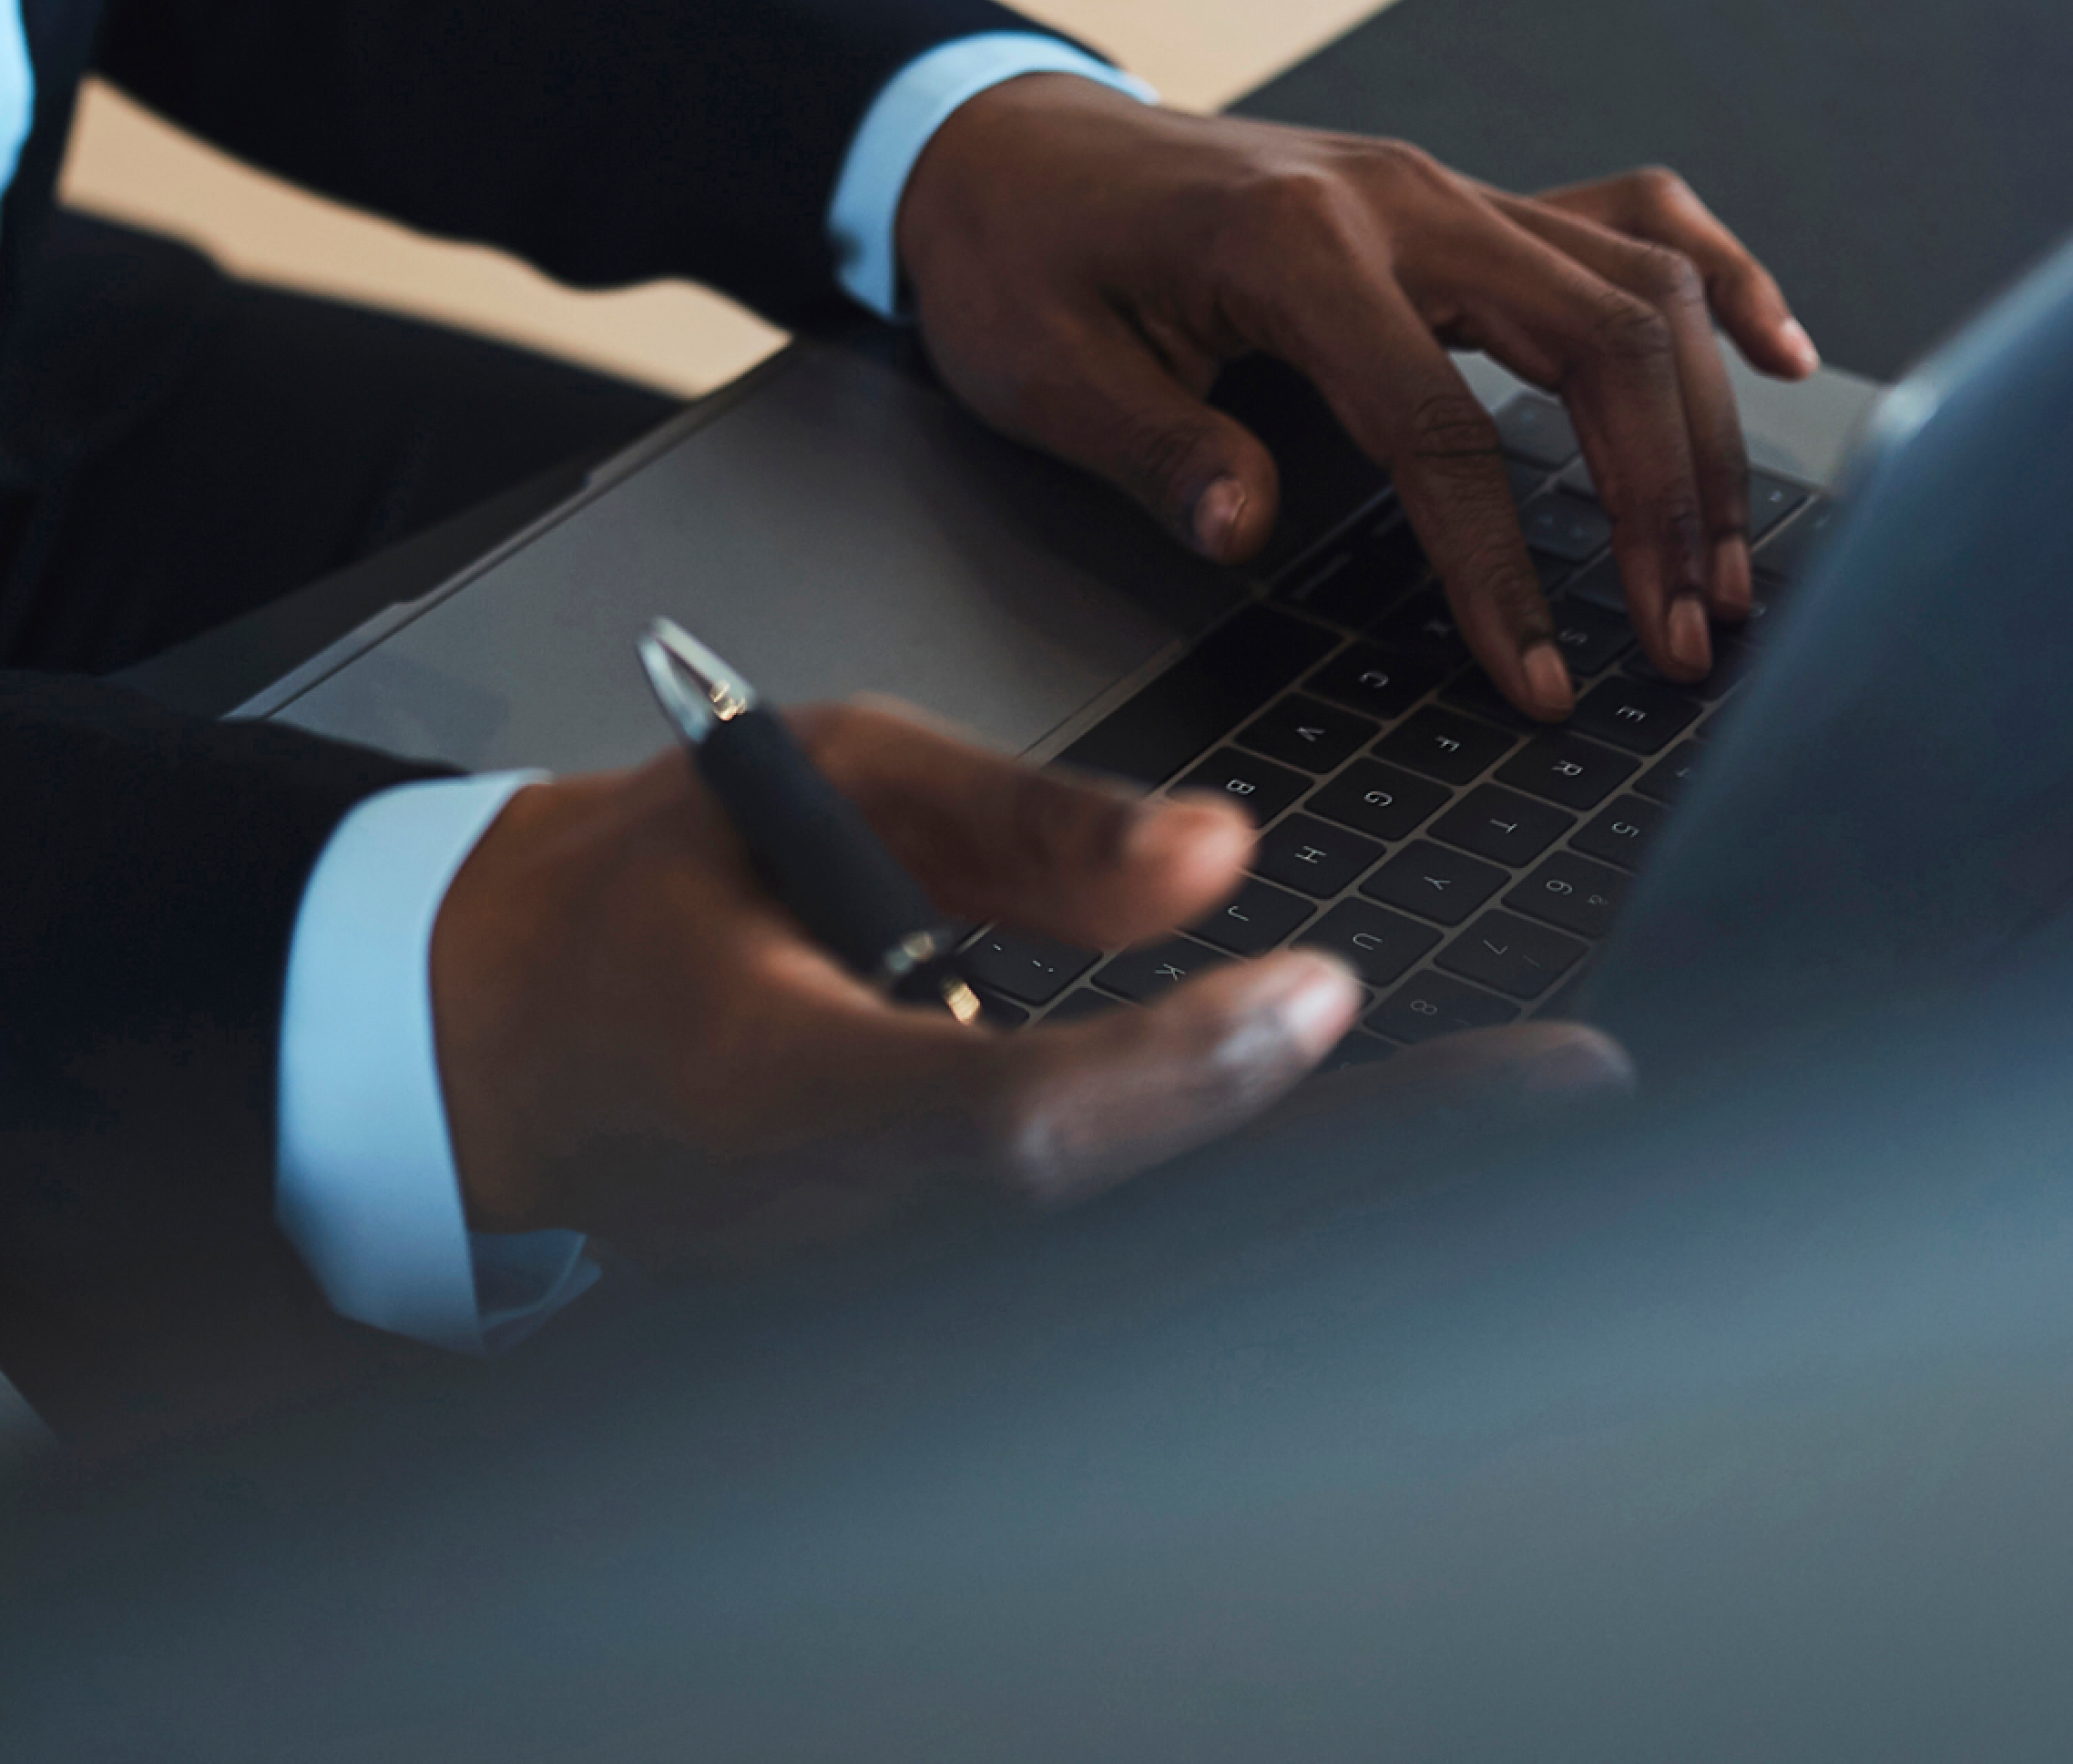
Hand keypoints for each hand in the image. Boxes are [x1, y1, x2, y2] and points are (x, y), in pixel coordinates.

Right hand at [425, 699, 1603, 1256]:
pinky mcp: (939, 1299)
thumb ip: (1021, 820)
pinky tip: (1405, 1157)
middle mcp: (857, 1240)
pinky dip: (1274, 1209)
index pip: (1013, 1122)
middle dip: (1371, 1173)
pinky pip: (1128, 1264)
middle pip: (1146, 1235)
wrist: (506, 1055)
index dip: (1177, 1074)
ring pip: (1159, 1266)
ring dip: (1351, 1199)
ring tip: (1538, 1118)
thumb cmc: (651, 899)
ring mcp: (899, 1296)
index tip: (1322, 990)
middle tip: (1566, 1093)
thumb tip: (1226, 858)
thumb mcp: (819, 773)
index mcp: (786, 1097)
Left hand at [893, 81, 1814, 714]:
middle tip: (1681, 638)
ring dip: (1703, 425)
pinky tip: (1778, 357)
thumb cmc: (1021, 260)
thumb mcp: (1043, 372)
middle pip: (1598, 340)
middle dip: (1664, 497)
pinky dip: (1714, 281)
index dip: (1501, 568)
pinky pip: (1624, 217)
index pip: (1443, 428)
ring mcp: (1442, 191)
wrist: (1005, 147)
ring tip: (1722, 565)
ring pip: (1636, 285)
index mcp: (1296, 246)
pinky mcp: (1460, 203)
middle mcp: (1401, 200)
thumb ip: (1157, 451)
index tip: (1541, 682)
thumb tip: (1248, 530)